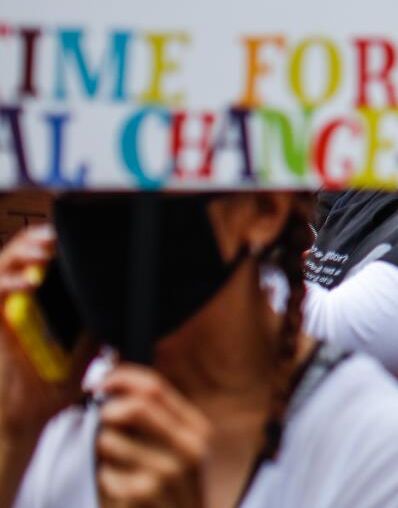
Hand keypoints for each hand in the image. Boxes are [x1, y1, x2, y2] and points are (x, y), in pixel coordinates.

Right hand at [0, 227, 82, 439]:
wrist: (31, 416)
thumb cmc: (58, 382)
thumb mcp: (90, 344)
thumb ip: (102, 318)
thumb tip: (134, 297)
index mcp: (43, 298)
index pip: (42, 255)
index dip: (53, 239)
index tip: (75, 232)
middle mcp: (20, 300)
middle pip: (21, 252)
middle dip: (37, 238)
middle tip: (57, 236)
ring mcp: (5, 312)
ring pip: (3, 265)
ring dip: (22, 252)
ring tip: (44, 250)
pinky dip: (8, 283)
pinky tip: (29, 284)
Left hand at [92, 365, 208, 507]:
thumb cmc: (174, 488)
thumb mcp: (180, 449)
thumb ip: (157, 419)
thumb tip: (114, 388)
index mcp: (198, 430)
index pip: (156, 388)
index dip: (122, 379)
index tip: (101, 383)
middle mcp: (188, 448)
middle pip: (135, 408)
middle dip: (109, 411)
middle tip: (103, 422)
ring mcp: (166, 474)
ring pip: (110, 441)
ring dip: (105, 451)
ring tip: (119, 464)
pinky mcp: (141, 495)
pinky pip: (104, 473)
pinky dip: (106, 479)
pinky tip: (121, 489)